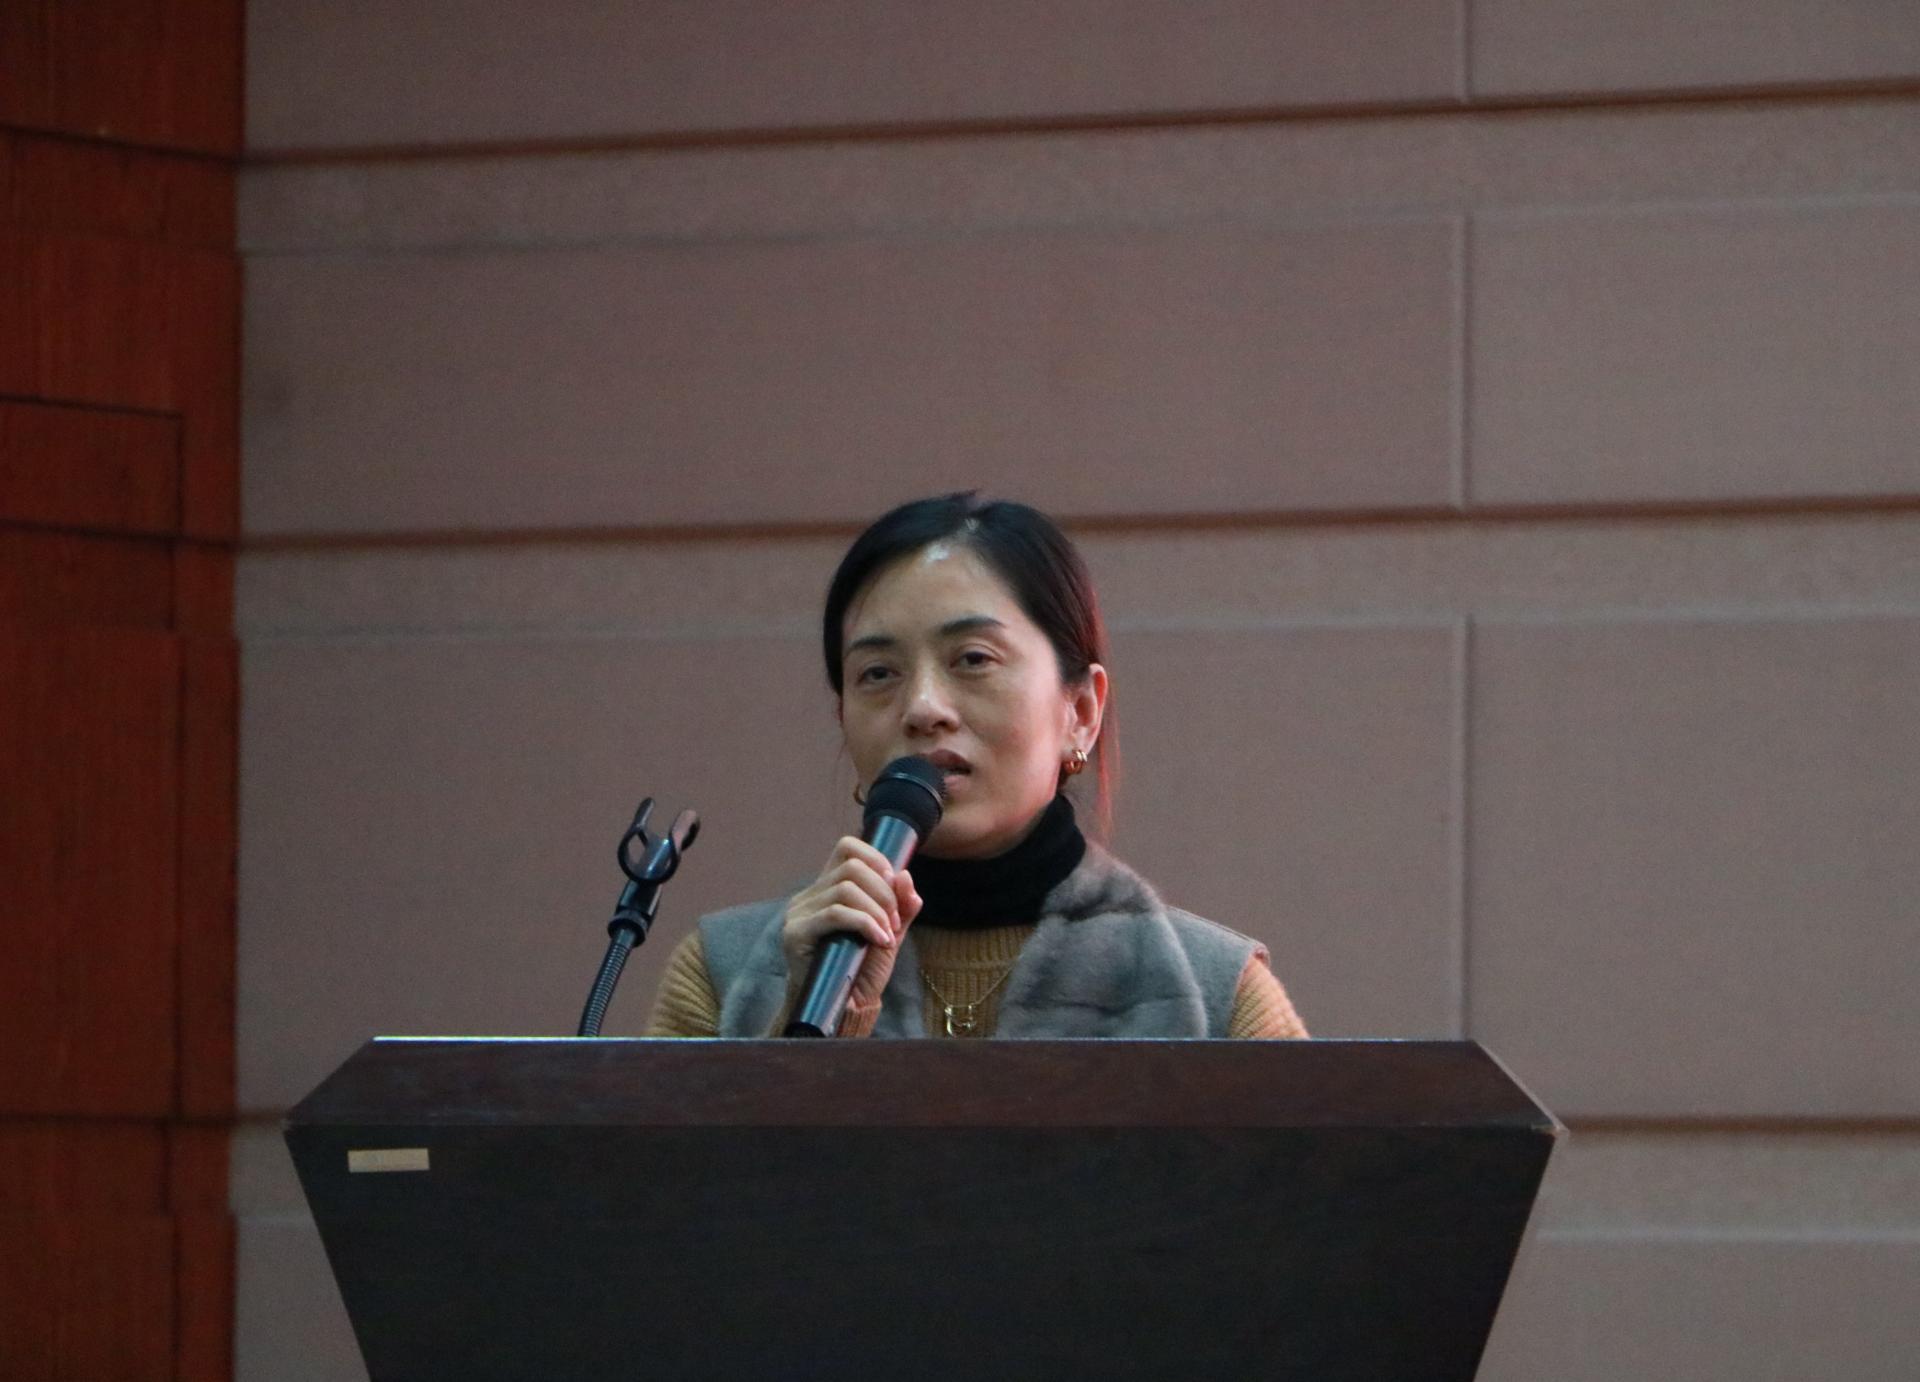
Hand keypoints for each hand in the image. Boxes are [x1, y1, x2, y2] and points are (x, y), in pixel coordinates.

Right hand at [780, 836, 922, 1031]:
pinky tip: (880, 941)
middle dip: (883, 892)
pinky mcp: (796, 933)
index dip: (876, 858)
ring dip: (877, 911)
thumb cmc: (861, 972)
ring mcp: (798, 913)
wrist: (843, 1011)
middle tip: (893, 922)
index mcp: (827, 890)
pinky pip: (836, 913)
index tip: (894, 884)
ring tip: (887, 936)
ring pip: (846, 889)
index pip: (847, 847)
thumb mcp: (888, 934)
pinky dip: (865, 924)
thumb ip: (899, 907)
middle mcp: (808, 896)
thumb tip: (905, 875)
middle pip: (852, 866)